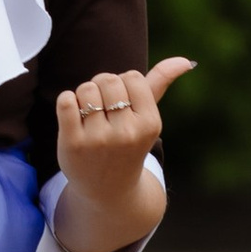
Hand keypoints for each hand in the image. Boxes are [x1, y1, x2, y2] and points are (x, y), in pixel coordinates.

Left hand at [55, 58, 191, 206]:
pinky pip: (65, 101)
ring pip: (86, 89)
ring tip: (90, 115)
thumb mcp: (148, 118)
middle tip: (103, 107)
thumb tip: (185, 61)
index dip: (123, 84)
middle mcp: (127, 132)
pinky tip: (73, 117)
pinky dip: (67, 102)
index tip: (122, 102)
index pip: (132, 76)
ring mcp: (99, 140)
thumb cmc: (129, 145)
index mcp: (150, 123)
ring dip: (84, 96)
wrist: (108, 190)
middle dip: (102, 86)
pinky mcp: (73, 144)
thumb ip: (161, 84)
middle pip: (107, 79)